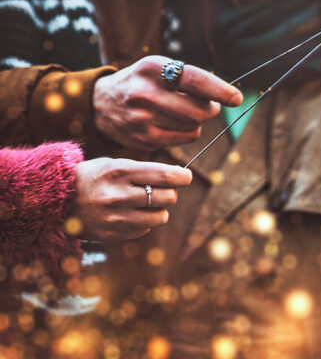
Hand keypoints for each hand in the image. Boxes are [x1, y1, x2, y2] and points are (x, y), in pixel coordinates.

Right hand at [71, 158, 191, 240]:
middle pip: (168, 197)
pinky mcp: (113, 234)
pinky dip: (143, 222)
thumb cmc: (94, 177)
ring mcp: (116, 217)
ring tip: (147, 204)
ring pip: (160, 217)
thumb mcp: (114, 164)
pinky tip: (130, 214)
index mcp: (121, 172)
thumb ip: (143, 170)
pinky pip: (144, 229)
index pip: (166, 175)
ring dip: (160, 210)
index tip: (186, 176)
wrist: (57, 200)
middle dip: (170, 193)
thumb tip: (177, 177)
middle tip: (161, 190)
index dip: (183, 176)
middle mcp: (120, 195)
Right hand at [93, 56, 241, 150]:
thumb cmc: (141, 81)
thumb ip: (188, 77)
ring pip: (193, 126)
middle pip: (198, 110)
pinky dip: (188, 132)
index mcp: (152, 68)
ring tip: (186, 112)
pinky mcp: (143, 139)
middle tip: (211, 106)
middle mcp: (144, 93)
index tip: (236, 98)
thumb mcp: (158, 68)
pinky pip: (184, 138)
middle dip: (211, 109)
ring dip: (199, 120)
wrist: (100, 103)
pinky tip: (175, 123)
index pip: (194, 80)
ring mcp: (142, 119)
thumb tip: (224, 95)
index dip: (219, 90)